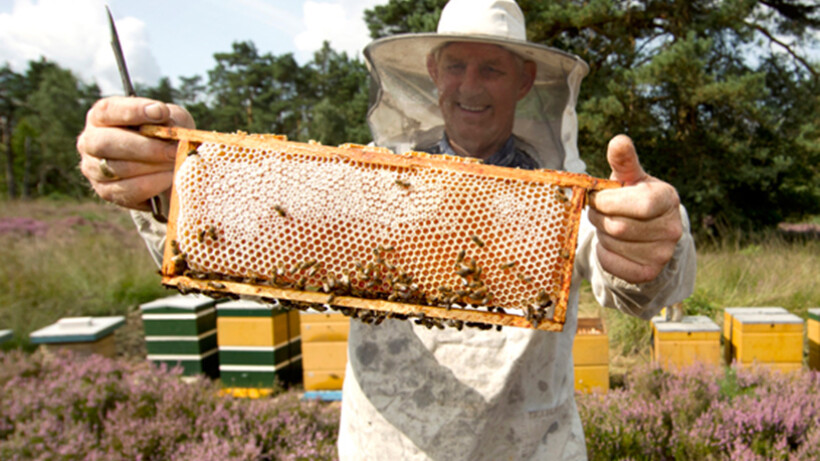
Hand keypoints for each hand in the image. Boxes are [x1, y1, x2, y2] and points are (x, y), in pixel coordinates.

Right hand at [76, 97, 194, 210]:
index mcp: (101, 116)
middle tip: (173, 151)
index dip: (134, 111)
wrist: (165, 168)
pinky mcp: (105, 192)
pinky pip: (127, 190)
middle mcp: (90, 141)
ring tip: (175, 164)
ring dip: (152, 167)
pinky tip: (169, 179)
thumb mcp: (171, 121)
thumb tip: (168, 127)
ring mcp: (93, 168)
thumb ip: (170, 121)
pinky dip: (152, 184)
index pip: (109, 110)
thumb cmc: (164, 137)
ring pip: (119, 169)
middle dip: (146, 147)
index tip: (161, 112)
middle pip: (107, 143)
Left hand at [587, 135, 682, 283]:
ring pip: (612, 244)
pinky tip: (611, 244)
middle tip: (599, 212)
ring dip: (600, 234)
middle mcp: (672, 228)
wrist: (647, 232)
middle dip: (599, 217)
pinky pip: (612, 263)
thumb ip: (623, 160)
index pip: (641, 203)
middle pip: (618, 226)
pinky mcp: (648, 273)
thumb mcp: (629, 178)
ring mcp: (663, 254)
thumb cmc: (633, 198)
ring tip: (608, 226)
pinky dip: (603, 253)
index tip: (596, 197)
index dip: (609, 201)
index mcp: (668, 198)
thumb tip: (618, 141)